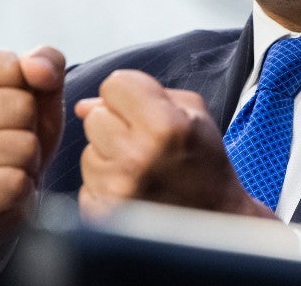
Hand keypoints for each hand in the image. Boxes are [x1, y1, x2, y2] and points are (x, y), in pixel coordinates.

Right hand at [0, 46, 65, 275]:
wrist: (1, 192)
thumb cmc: (18, 131)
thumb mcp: (40, 89)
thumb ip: (47, 61)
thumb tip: (36, 69)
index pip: (13, 67)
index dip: (30, 89)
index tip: (12, 104)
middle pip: (20, 106)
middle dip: (31, 125)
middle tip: (12, 137)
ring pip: (23, 146)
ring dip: (29, 157)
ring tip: (8, 161)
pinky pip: (17, 181)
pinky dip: (23, 185)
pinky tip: (3, 186)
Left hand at [74, 70, 275, 220]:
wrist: (215, 218)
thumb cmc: (206, 163)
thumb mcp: (194, 115)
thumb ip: (145, 95)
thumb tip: (85, 105)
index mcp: (166, 126)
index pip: (115, 84)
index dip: (130, 92)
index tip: (143, 107)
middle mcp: (138, 156)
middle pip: (95, 116)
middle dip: (117, 123)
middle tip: (144, 140)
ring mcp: (117, 188)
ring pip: (88, 149)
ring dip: (109, 155)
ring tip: (140, 167)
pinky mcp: (103, 212)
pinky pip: (86, 182)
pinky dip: (105, 183)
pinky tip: (132, 187)